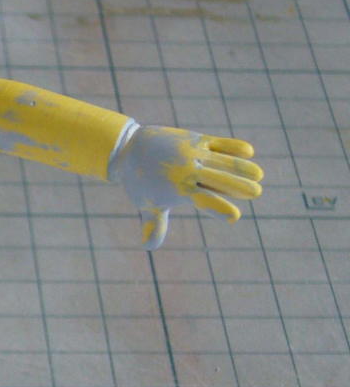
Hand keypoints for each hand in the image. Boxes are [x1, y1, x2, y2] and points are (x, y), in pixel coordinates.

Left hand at [110, 124, 262, 249]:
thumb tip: (147, 247)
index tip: (233, 217)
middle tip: (256, 192)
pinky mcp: (195, 140)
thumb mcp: (146, 204)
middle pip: (219, 179)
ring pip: (222, 161)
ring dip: (242, 167)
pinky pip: (218, 143)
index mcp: (178, 190)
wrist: (128, 148)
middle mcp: (187, 170)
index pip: (203, 201)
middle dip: (239, 186)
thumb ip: (154, 225)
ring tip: (258, 176)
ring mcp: (192, 153)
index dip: (218, 209)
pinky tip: (248, 152)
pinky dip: (232, 146)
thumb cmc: (140, 182)